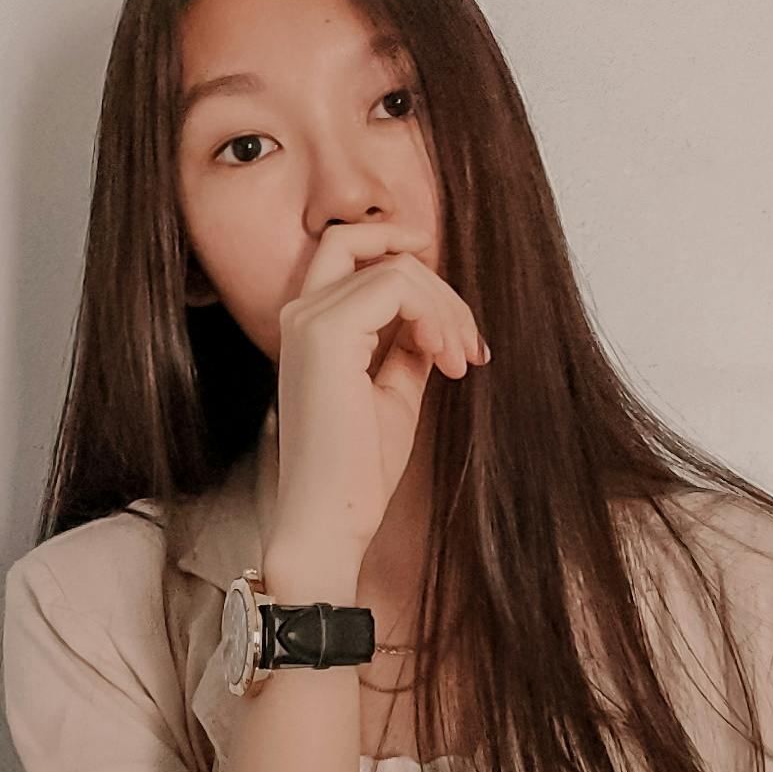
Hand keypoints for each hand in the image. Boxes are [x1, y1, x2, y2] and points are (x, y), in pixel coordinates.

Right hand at [267, 218, 488, 569]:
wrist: (330, 520)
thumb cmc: (356, 471)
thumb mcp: (394, 393)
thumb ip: (407, 347)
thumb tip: (437, 319)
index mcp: (309, 326)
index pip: (357, 251)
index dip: (412, 266)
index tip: (456, 326)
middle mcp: (300, 313)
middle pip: (381, 251)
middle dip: (443, 291)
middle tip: (472, 350)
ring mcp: (309, 319)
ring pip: (397, 268)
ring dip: (447, 311)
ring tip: (460, 364)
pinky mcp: (327, 333)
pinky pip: (397, 286)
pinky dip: (436, 317)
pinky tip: (447, 362)